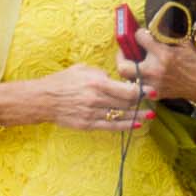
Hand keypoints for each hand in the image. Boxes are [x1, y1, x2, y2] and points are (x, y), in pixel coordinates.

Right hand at [23, 64, 150, 131]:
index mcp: (97, 83)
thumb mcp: (82, 69)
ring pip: (122, 116)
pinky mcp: (88, 124)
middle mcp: (97, 99)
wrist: (43, 99)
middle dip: (141, 102)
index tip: (152, 90)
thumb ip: (100, 73)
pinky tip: (137, 124)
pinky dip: (126, 125)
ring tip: (150, 114)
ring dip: (138, 115)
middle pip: (127, 103)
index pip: (128, 90)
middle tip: (152, 100)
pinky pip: (112, 126)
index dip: (143, 91)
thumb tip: (114, 78)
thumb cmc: (62, 81)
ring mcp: (93, 113)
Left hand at [115, 30, 195, 103]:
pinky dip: (137, 81)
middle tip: (123, 51)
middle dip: (120, 57)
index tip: (141, 34)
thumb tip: (150, 26)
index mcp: (163, 54)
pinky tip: (141, 74)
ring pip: (128, 79)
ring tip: (131, 63)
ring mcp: (154, 84)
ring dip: (128, 69)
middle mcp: (155, 70)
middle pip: (123, 66)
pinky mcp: (155, 94)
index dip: (139, 33)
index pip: (139, 38)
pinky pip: (138, 88)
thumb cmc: (194, 61)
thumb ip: (166, 35)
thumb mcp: (183, 43)